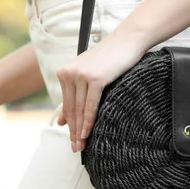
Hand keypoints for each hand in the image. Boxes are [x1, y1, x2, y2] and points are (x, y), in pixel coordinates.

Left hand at [56, 34, 146, 152]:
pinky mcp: (95, 78)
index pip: (66, 104)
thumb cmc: (111, 58)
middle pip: (71, 108)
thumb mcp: (88, 75)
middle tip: (75, 148)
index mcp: (65, 72)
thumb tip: (62, 121)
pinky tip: (88, 132)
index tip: (72, 139)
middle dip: (73, 131)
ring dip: (80, 130)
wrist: (127, 41)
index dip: (69, 124)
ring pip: (79, 109)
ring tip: (81, 145)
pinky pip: (90, 105)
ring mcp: (81, 75)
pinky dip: (89, 121)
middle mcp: (69, 73)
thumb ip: (75, 95)